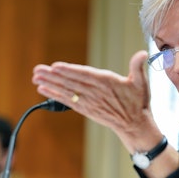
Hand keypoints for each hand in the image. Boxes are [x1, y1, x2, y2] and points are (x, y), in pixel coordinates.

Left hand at [32, 50, 152, 135]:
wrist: (134, 125)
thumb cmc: (138, 102)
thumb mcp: (141, 82)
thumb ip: (138, 66)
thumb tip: (143, 53)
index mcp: (107, 83)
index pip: (85, 75)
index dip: (69, 71)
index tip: (55, 67)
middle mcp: (96, 93)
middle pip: (71, 83)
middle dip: (53, 76)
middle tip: (37, 70)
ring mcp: (89, 102)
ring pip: (67, 91)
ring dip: (50, 85)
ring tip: (36, 78)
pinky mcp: (86, 110)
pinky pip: (68, 102)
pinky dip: (55, 96)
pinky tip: (43, 90)